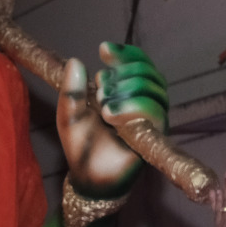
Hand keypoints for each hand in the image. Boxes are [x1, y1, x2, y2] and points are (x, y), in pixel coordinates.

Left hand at [57, 42, 169, 197]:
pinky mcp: (156, 135)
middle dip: (122, 75)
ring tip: (103, 108)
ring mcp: (152, 119)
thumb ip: (71, 90)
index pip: (138, 62)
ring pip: (154, 89)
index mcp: (127, 92)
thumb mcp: (69, 114)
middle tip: (99, 91)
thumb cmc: (81, 145)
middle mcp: (145, 102)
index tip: (103, 50)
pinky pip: (155, 112)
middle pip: (148, 72)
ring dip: (127, 91)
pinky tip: (110, 114)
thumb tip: (75, 61)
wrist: (87, 176)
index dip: (125, 53)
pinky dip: (133, 108)